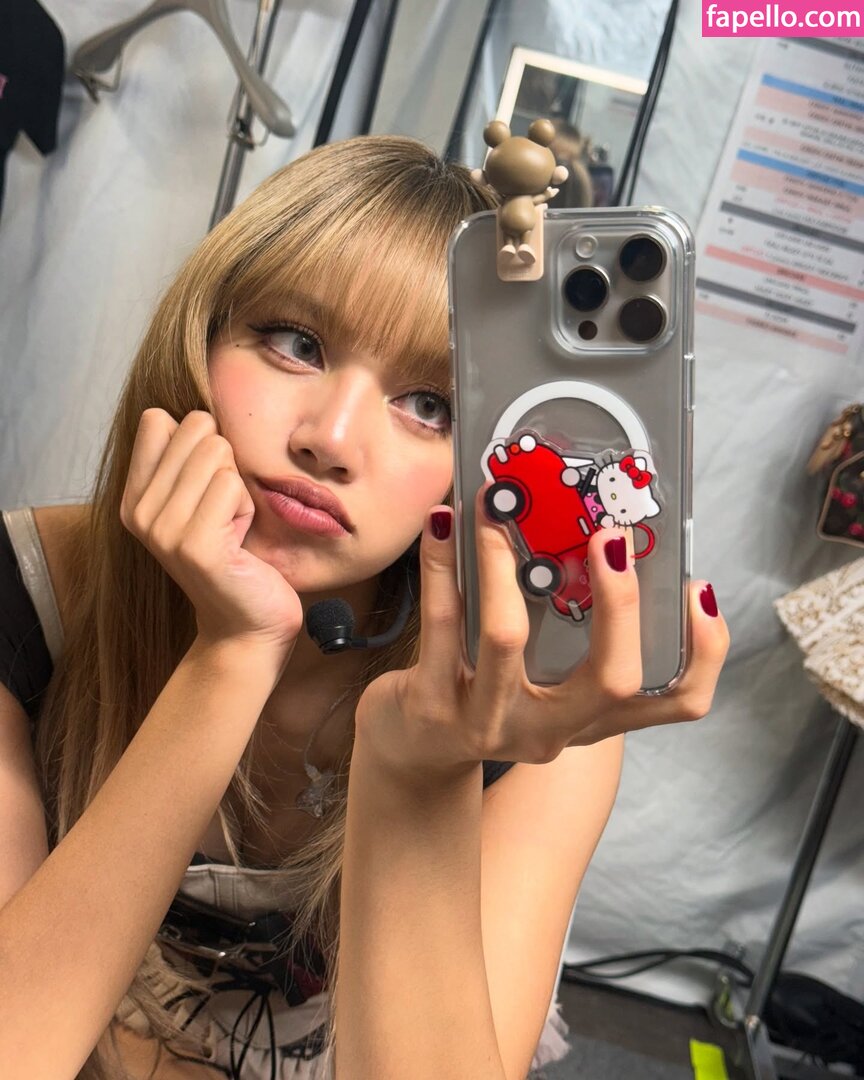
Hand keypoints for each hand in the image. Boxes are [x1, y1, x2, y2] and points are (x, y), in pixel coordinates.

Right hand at [120, 409, 302, 656]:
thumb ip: (185, 456)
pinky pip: (233, 486)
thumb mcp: (201, 498)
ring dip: (240, 490)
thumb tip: (181, 411)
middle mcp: (139, 512)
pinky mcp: (194, 545)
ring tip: (232, 528)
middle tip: (225, 514)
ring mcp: (163, 530)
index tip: (206, 490)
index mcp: (133, 497)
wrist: (247, 625)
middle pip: (197, 429)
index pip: (160, 419)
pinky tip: (240, 542)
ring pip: (218, 453)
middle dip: (226, 466)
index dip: (201, 444)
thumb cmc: (236, 556)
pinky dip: (249, 509)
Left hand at [356, 488, 729, 779]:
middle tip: (612, 537)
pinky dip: (441, 566)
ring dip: (504, 563)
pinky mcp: (433, 708)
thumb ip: (576, 631)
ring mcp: (489, 724)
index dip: (704, 652)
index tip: (699, 588)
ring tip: (497, 509)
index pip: (678, 704)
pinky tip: (442, 524)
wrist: (413, 751)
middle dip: (619, 605)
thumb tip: (598, 536)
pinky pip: (442, 626)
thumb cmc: (487, 693)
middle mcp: (549, 730)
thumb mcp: (543, 676)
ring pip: (507, 640)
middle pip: (610, 683)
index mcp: (589, 718)